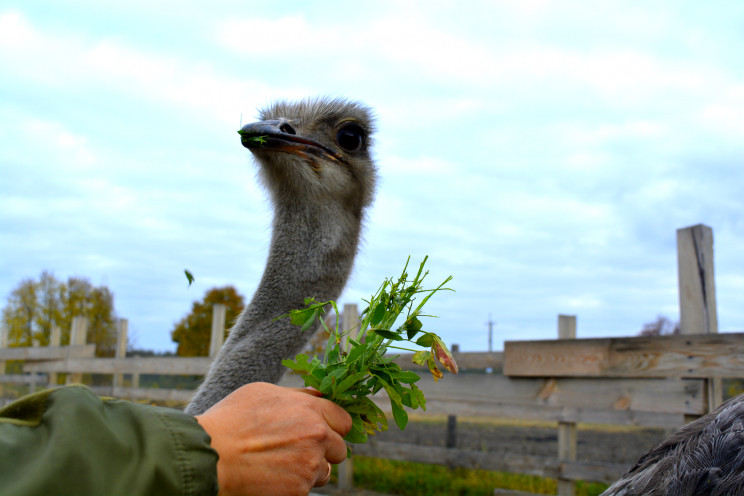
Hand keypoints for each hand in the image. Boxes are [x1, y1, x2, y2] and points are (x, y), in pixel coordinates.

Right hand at [195, 382, 351, 495]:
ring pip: (325, 471)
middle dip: (325, 450)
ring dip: (311, 470)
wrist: (210, 456)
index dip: (333, 426)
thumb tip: (317, 396)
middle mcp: (316, 436)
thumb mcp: (264, 392)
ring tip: (282, 464)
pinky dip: (294, 486)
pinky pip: (306, 489)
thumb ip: (297, 396)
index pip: (344, 420)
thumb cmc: (231, 420)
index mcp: (310, 409)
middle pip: (340, 449)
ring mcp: (309, 465)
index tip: (323, 430)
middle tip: (300, 450)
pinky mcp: (299, 491)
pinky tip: (272, 477)